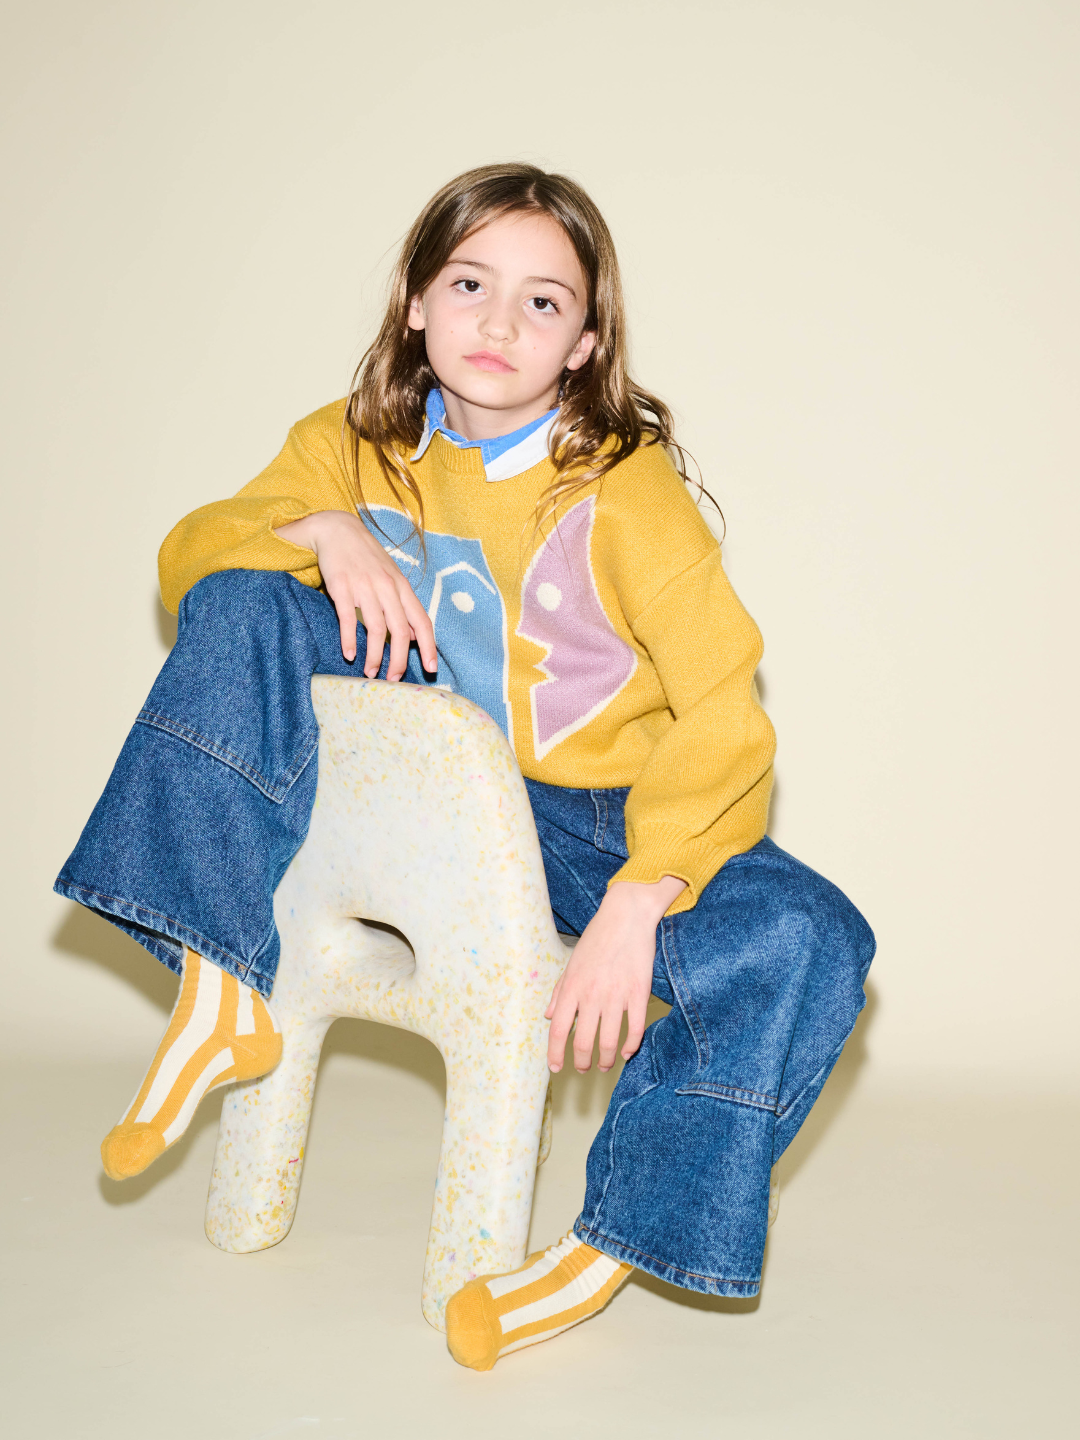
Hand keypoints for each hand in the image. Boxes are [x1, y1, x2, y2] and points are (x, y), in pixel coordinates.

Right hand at [275, 510, 436, 676]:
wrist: (338, 530)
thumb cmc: (367, 557)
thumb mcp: (392, 577)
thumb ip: (404, 605)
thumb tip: (416, 635)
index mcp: (402, 587)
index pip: (422, 621)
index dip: (429, 647)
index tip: (431, 669)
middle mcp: (387, 588)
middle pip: (400, 631)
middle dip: (399, 660)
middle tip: (394, 680)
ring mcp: (364, 587)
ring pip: (376, 629)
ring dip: (375, 656)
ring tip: (371, 673)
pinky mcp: (341, 587)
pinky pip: (348, 619)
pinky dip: (349, 640)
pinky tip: (349, 655)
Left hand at [546, 875, 686, 1073]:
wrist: (626, 916)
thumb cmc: (597, 938)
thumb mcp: (571, 962)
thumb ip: (559, 992)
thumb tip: (548, 1016)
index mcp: (572, 987)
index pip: (557, 1030)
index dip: (555, 1054)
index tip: (556, 1068)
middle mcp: (591, 995)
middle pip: (582, 1042)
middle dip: (581, 1063)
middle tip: (584, 1069)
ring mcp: (616, 996)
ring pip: (608, 1042)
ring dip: (604, 1061)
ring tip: (603, 1065)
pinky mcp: (638, 994)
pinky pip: (634, 1030)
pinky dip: (630, 1047)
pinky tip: (625, 1052)